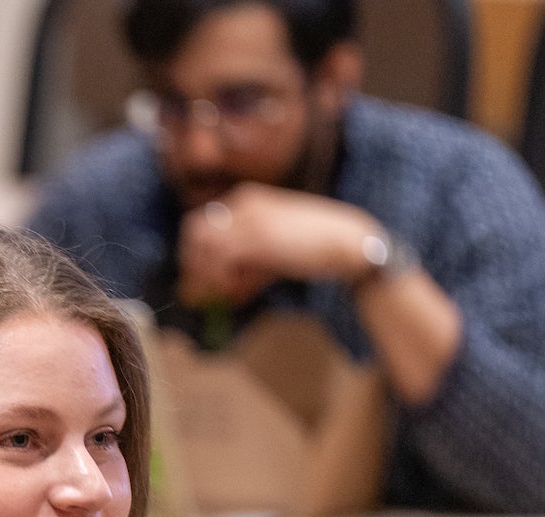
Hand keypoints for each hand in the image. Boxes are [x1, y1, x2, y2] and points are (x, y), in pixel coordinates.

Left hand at [178, 183, 384, 305]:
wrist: (351, 242)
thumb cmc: (314, 248)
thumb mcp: (272, 248)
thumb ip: (242, 260)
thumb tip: (206, 287)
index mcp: (247, 198)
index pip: (201, 225)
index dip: (199, 256)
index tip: (214, 278)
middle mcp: (244, 203)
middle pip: (193, 233)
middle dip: (197, 264)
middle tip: (215, 288)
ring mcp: (249, 219)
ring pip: (202, 248)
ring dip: (212, 275)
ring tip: (237, 290)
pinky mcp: (257, 238)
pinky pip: (219, 261)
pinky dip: (225, 281)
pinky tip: (246, 290)